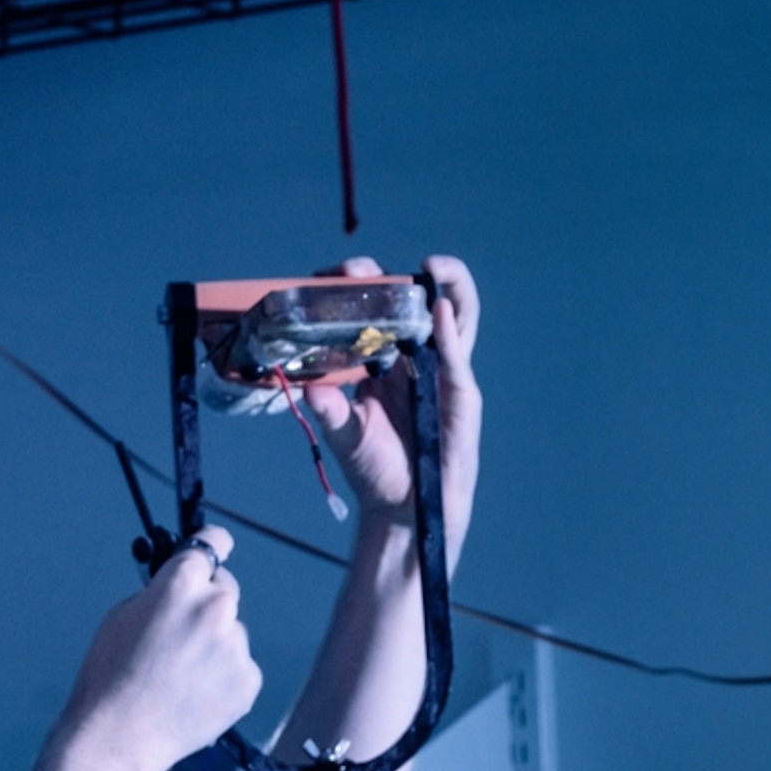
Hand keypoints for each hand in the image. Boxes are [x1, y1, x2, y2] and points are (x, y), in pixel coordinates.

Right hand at [49, 529, 264, 770]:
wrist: (119, 736)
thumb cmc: (108, 675)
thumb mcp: (121, 616)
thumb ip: (158, 596)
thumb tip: (179, 596)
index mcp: (181, 584)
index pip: (213, 542)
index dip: (212, 546)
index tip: (214, 551)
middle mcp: (216, 607)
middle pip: (224, 591)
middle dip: (206, 605)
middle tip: (179, 638)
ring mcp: (237, 646)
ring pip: (230, 635)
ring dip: (214, 647)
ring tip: (181, 678)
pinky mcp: (249, 680)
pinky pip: (239, 668)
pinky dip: (222, 678)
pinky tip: (195, 696)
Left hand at [302, 253, 479, 560]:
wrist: (405, 506)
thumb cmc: (376, 466)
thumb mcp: (345, 435)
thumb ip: (331, 411)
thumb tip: (308, 389)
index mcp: (384, 360)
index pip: (373, 313)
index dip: (354, 292)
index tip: (322, 280)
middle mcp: (415, 358)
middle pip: (411, 304)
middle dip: (389, 280)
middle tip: (359, 269)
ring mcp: (443, 370)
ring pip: (454, 316)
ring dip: (447, 286)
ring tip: (432, 265)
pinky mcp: (461, 392)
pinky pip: (456, 356)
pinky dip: (449, 332)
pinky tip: (440, 310)